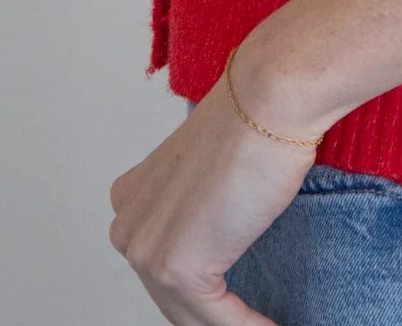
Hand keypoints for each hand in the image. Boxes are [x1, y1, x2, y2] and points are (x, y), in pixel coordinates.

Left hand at [108, 65, 322, 323]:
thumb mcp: (215, 175)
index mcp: (131, 200)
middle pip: (173, 300)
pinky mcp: (176, 268)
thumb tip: (222, 241)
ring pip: (192, 316)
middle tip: (262, 321)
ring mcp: (147, 249)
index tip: (239, 309)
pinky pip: (217, 322)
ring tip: (274, 325)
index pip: (164, 269)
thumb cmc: (257, 122)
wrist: (268, 99)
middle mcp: (128, 225)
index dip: (206, 294)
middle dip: (218, 316)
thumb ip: (201, 213)